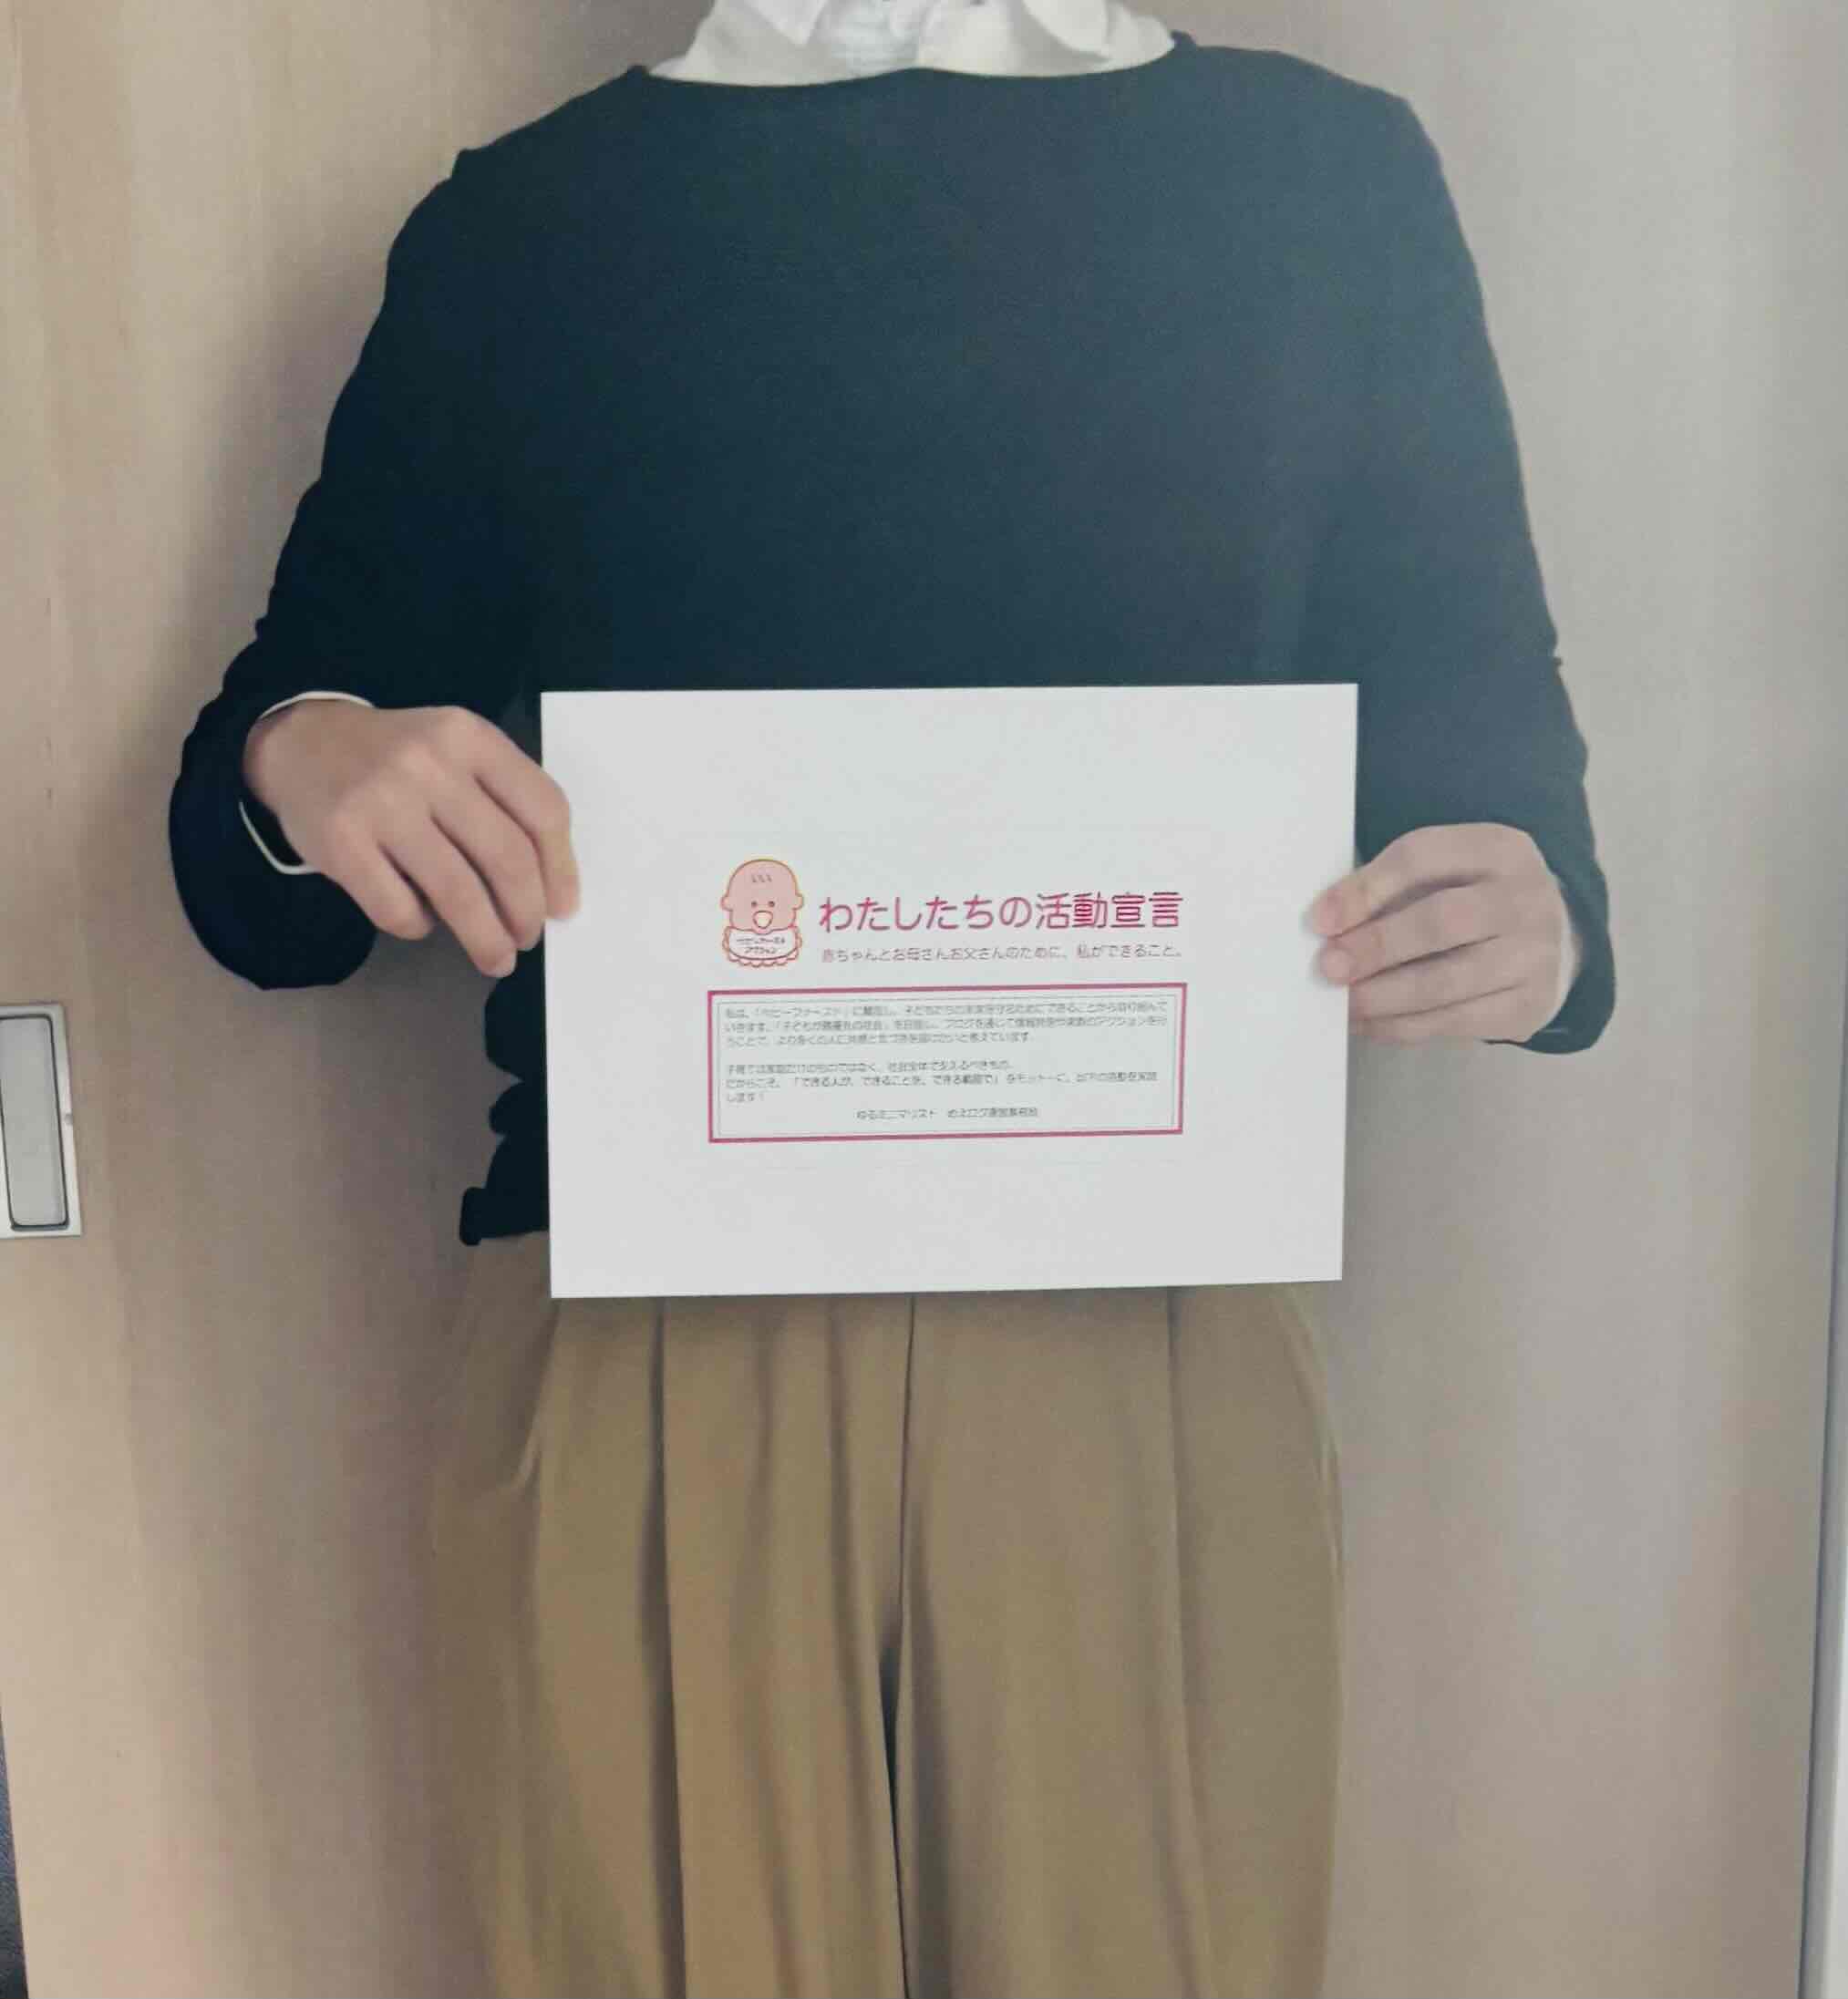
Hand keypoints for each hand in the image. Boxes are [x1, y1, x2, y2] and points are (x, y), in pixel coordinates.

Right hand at [242, 701, 579, 976]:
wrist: (302, 742)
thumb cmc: (398, 759)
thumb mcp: (457, 752)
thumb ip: (502, 801)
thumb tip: (547, 891)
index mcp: (470, 737)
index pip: (543, 810)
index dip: (561, 870)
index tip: (562, 908)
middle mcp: (429, 764)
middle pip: (506, 859)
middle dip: (526, 913)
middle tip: (527, 939)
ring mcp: (381, 802)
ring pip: (457, 893)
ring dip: (486, 938)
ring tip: (496, 958)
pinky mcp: (340, 841)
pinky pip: (399, 909)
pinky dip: (420, 927)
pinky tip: (423, 921)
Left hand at [1306, 823, 1569, 1044]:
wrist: (1555, 942)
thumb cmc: (1475, 901)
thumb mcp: (1446, 873)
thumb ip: (1391, 889)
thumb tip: (1328, 924)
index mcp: (1499, 849)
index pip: (1422, 857)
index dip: (1366, 889)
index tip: (1321, 919)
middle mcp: (1526, 899)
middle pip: (1441, 920)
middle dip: (1376, 946)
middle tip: (1329, 967)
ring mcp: (1534, 956)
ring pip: (1447, 981)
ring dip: (1383, 997)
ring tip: (1344, 1002)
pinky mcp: (1529, 1006)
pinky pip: (1454, 1022)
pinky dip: (1402, 1026)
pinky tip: (1369, 1022)